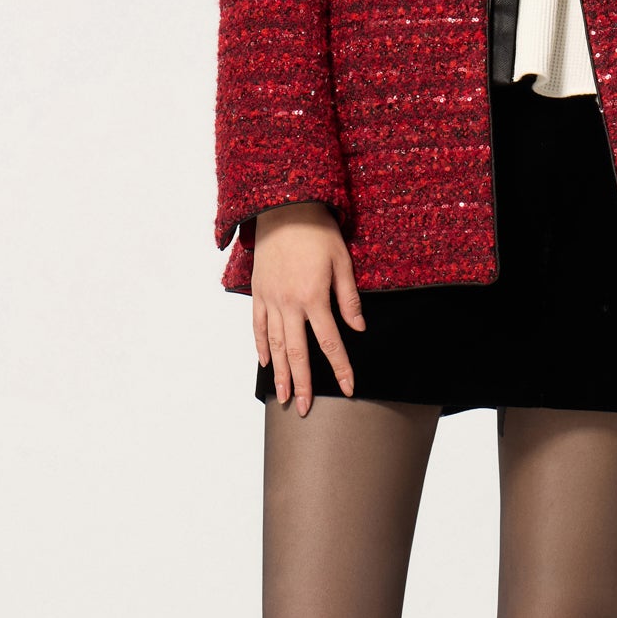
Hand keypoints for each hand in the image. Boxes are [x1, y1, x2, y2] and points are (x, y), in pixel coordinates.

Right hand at [251, 203, 365, 415]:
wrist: (283, 208)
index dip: (340, 367)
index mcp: (314, 297)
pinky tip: (266, 363)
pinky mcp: (258, 292)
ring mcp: (271, 299)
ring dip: (280, 373)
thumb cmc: (318, 232)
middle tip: (304, 409)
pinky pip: (258, 325)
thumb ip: (349, 298)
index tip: (348, 388)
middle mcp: (290, 304)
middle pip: (297, 352)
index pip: (330, 342)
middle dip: (302, 383)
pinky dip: (261, 345)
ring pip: (276, 344)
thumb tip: (358, 327)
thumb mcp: (342, 262)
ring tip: (282, 397)